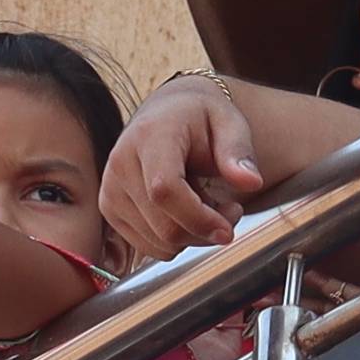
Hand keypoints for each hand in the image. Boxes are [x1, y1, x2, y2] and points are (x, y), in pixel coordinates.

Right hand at [102, 77, 267, 258]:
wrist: (166, 113)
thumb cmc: (199, 119)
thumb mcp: (229, 123)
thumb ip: (239, 153)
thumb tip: (251, 182)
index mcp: (150, 137)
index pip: (164, 190)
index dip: (198, 218)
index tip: (227, 229)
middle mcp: (121, 163)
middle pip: (163, 225)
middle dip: (204, 231)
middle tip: (230, 210)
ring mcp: (110, 189)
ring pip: (158, 243)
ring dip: (192, 236)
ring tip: (206, 203)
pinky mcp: (109, 209)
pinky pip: (148, 246)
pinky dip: (174, 240)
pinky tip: (184, 212)